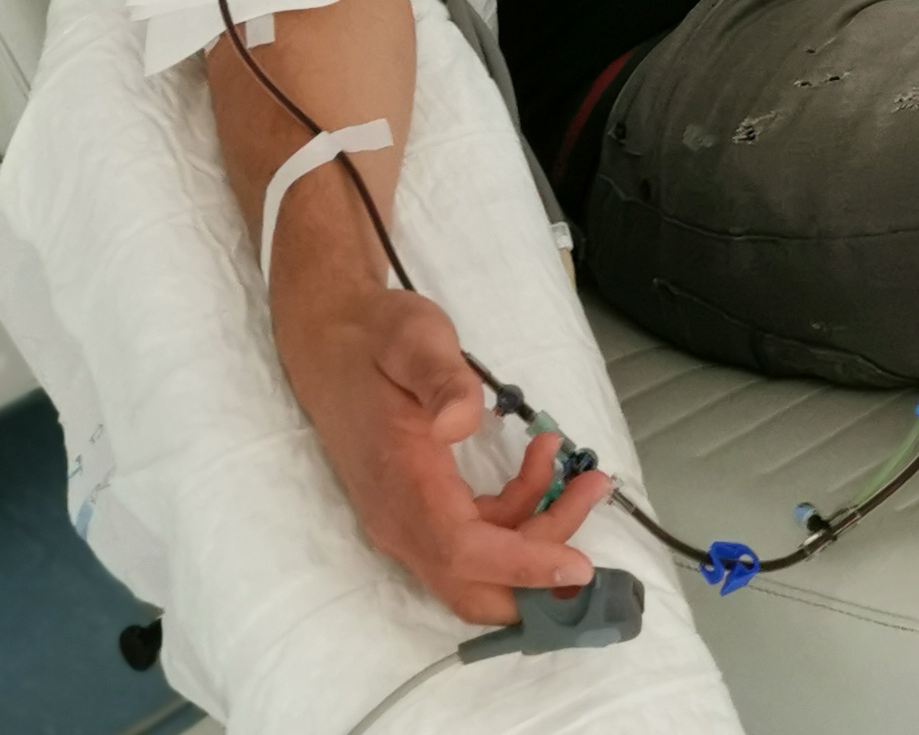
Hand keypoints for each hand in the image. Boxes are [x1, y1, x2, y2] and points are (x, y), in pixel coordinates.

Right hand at [275, 280, 611, 624]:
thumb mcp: (415, 339)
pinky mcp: (416, 511)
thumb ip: (442, 380)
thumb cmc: (377, 336)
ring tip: (584, 474)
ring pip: (479, 565)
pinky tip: (541, 461)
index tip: (580, 566)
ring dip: (539, 533)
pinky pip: (473, 537)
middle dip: (541, 565)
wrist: (329, 340)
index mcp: (401, 481)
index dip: (523, 567)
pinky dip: (517, 513)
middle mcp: (398, 518)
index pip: (463, 552)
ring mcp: (404, 521)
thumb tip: (460, 424)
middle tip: (589, 498)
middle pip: (473, 583)